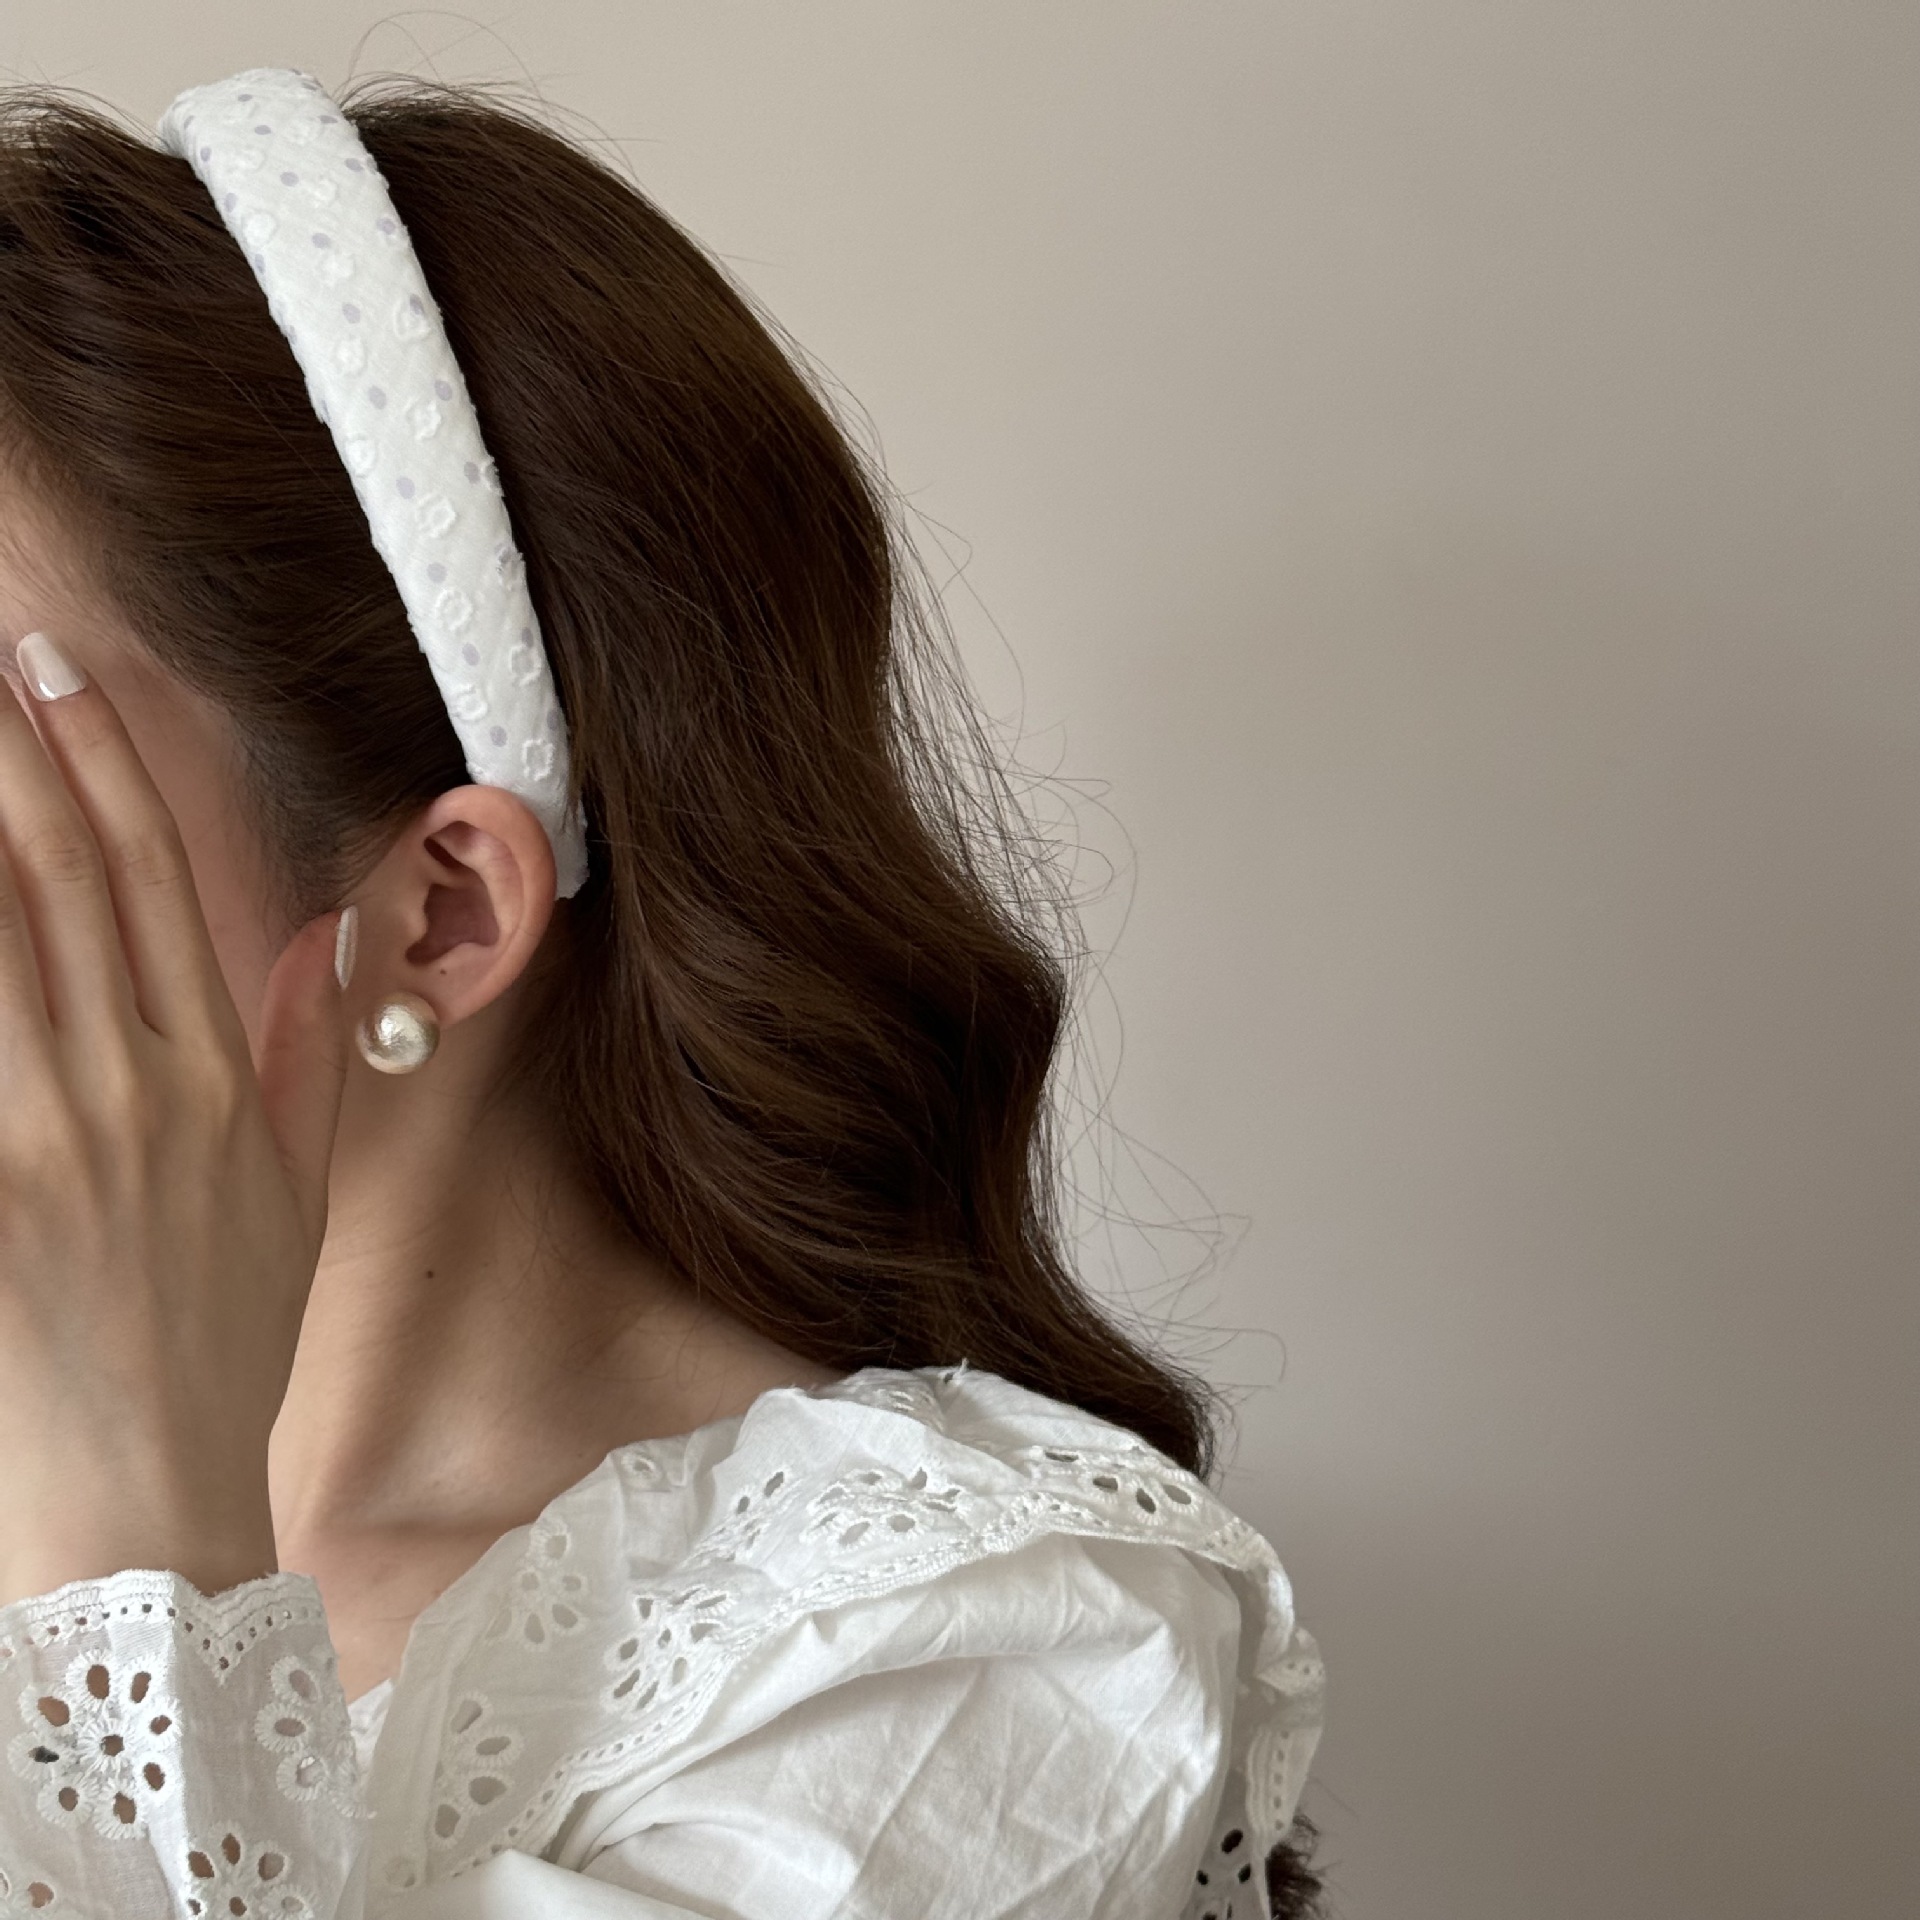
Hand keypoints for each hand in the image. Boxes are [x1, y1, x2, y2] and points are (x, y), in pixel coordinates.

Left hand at [0, 631, 348, 1605]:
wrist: (146, 1489)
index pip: (157, 880)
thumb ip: (315, 1054)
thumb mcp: (297, 1195)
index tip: (60, 671)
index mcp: (218, 1077)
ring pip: (2, 938)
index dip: (107, 762)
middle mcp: (138, 1086)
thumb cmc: (220, 1338)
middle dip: (15, 749)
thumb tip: (338, 936)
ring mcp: (51, 1137)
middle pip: (66, 878)